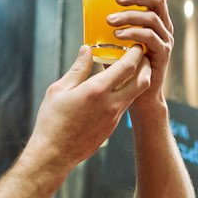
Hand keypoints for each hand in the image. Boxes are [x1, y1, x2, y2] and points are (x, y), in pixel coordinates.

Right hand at [22, 44, 150, 181]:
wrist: (55, 154)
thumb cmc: (52, 120)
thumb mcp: (59, 90)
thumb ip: (77, 69)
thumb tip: (87, 50)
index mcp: (97, 90)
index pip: (127, 66)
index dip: (135, 52)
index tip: (135, 43)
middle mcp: (111, 104)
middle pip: (142, 81)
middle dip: (145, 65)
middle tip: (141, 55)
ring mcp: (114, 117)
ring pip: (135, 94)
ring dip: (137, 80)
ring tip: (129, 69)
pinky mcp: (112, 127)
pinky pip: (124, 105)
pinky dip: (126, 93)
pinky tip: (115, 88)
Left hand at [107, 0, 173, 106]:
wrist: (139, 97)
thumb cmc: (125, 67)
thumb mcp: (116, 41)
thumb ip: (110, 25)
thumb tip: (87, 9)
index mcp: (156, 18)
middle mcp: (164, 26)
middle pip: (158, 0)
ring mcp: (165, 40)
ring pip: (153, 18)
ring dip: (130, 15)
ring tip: (110, 20)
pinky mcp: (162, 55)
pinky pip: (150, 38)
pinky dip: (133, 33)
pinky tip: (118, 35)